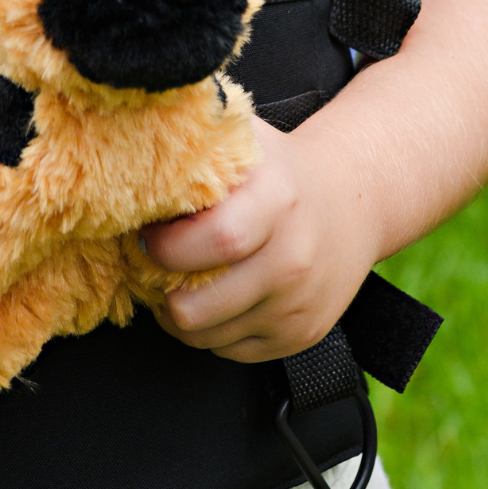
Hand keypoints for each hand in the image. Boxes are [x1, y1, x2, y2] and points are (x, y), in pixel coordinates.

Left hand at [141, 118, 377, 362]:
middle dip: (159, 294)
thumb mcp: (246, 141)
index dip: (166, 247)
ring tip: (179, 282)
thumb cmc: (282, 169)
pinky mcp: (302, 335)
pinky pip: (231, 352)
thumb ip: (197, 139)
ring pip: (207, 338)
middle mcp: (291, 260)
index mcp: (276, 203)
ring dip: (180, 315)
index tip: (147, 235)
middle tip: (151, 269)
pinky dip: (212, 330)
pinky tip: (213, 296)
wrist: (354, 201)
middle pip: (197, 308)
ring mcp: (298, 305)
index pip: (215, 241)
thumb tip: (133, 136)